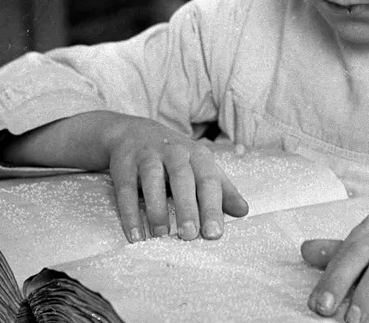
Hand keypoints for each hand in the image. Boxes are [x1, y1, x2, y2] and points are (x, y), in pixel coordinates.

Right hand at [102, 116, 247, 242]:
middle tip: (189, 235)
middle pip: (182, 178)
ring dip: (156, 208)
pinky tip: (135, 234)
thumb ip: (222, 190)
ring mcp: (147, 155)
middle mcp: (174, 151)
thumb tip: (244, 211)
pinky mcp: (124, 163)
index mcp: (198, 155)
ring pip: (152, 180)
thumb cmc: (176, 158)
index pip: (208, 180)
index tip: (215, 233)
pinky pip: (125, 189)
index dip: (213, 207)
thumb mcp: (201, 168)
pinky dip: (129, 212)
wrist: (134, 132)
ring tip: (162, 234)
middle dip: (186, 207)